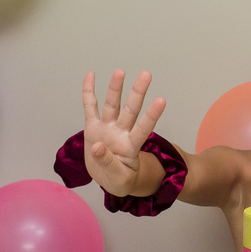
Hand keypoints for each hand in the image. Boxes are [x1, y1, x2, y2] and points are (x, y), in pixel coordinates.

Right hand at [81, 69, 166, 196]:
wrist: (109, 178)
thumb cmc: (120, 179)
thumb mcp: (119, 179)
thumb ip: (109, 164)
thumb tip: (97, 146)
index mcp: (131, 146)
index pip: (143, 129)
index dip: (152, 116)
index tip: (161, 101)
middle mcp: (121, 132)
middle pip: (130, 110)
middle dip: (138, 92)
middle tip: (146, 74)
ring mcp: (107, 128)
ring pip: (112, 105)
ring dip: (115, 88)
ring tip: (120, 72)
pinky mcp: (93, 127)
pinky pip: (90, 107)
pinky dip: (89, 92)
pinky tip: (91, 75)